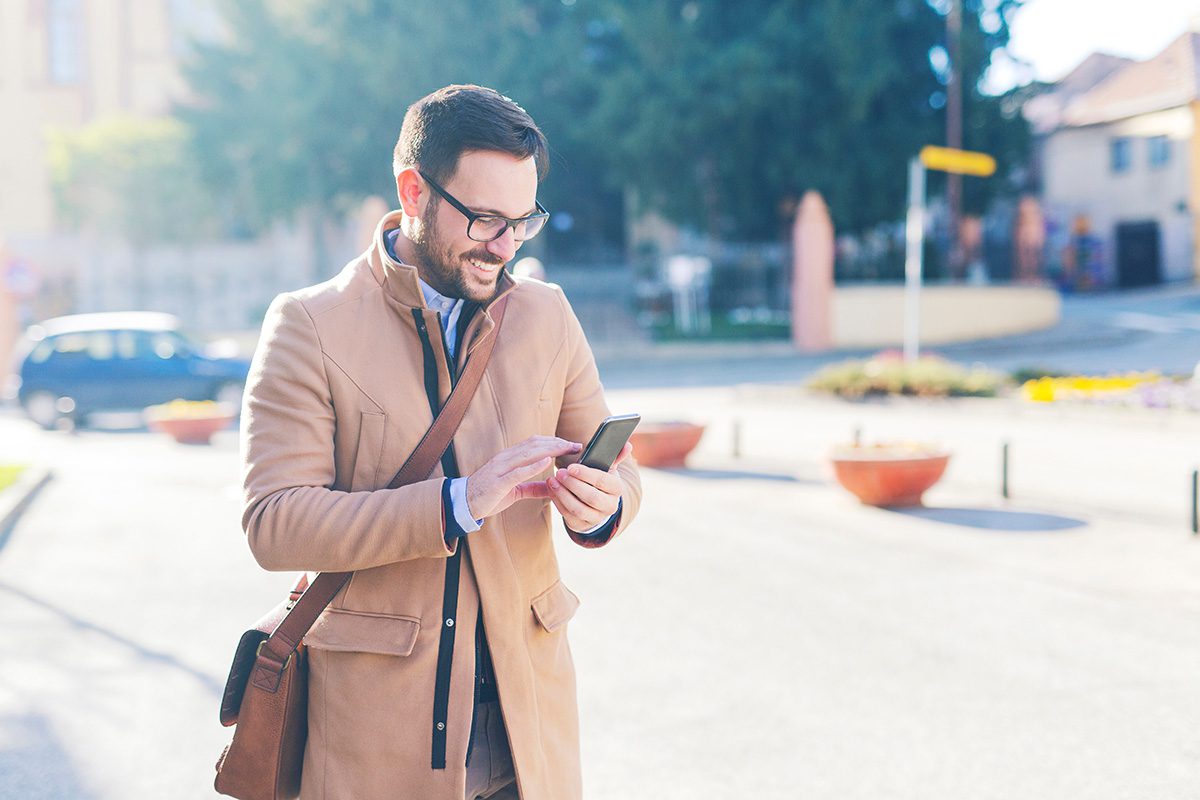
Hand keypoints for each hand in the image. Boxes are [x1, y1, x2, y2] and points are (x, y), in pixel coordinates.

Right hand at [466, 436, 580, 519]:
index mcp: (509, 458)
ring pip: (528, 453)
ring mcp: (500, 468)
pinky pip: (517, 471)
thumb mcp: (515, 491)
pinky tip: (547, 462)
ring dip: (550, 450)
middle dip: (558, 443)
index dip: (555, 442)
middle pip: (535, 445)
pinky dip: (533, 466)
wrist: (463, 503)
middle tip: (577, 445)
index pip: (535, 444)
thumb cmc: (488, 495)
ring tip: (567, 449)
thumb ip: (533, 488)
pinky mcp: (498, 482)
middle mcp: (506, 458)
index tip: (572, 445)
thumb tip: (552, 487)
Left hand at [546, 442, 632, 530]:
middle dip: (573, 484)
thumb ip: (616, 455)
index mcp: (617, 489)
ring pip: (578, 509)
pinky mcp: (581, 525)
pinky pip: (568, 516)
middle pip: (591, 497)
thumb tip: (628, 445)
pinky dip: (558, 502)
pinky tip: (552, 490)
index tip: (570, 466)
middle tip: (559, 472)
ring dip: (563, 494)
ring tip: (552, 481)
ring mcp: (596, 518)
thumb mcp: (607, 468)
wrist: (596, 503)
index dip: (586, 474)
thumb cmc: (599, 480)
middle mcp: (610, 506)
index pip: (603, 481)